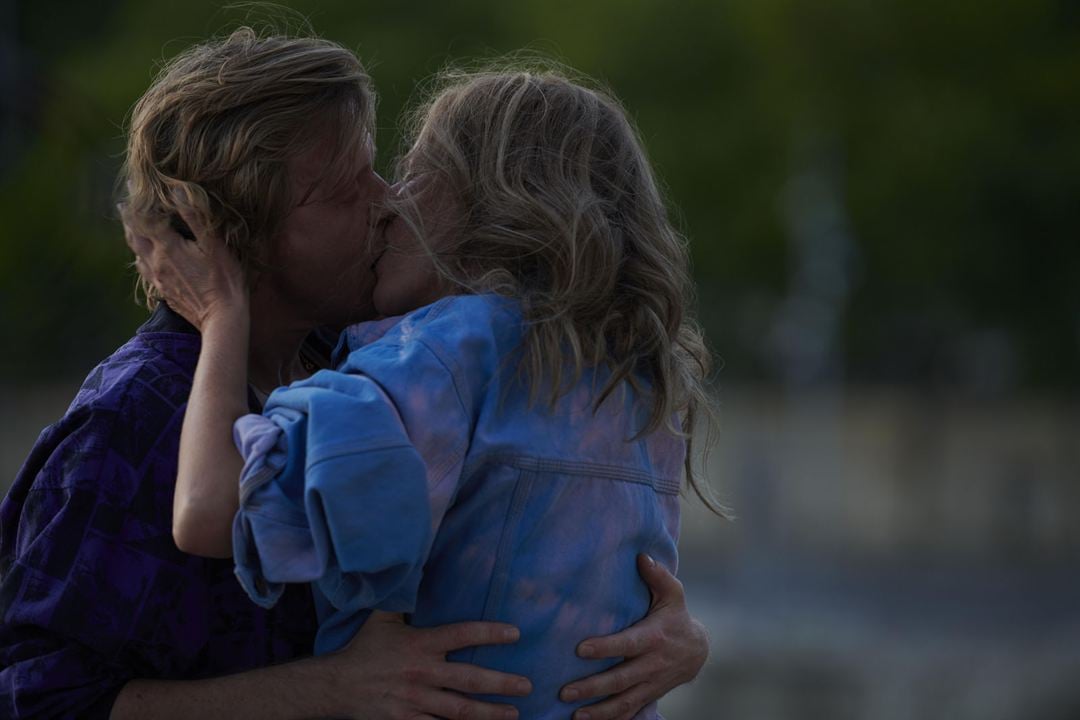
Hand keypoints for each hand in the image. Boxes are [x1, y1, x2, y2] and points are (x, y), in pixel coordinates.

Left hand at [121, 190, 246, 330]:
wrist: (221, 319)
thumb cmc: (224, 280)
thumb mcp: (214, 245)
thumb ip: (194, 216)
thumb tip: (176, 190)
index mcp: (167, 247)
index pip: (144, 218)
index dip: (136, 202)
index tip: (131, 187)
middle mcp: (156, 262)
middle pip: (134, 236)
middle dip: (128, 219)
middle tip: (124, 206)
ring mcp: (158, 279)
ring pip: (137, 254)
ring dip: (132, 238)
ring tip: (131, 228)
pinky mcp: (163, 292)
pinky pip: (144, 270)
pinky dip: (140, 258)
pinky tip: (142, 259)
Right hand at [325, 610, 531, 719]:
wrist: (336, 685)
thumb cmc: (364, 649)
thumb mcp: (382, 619)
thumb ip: (403, 599)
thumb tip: (415, 568)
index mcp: (419, 644)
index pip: (460, 635)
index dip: (489, 634)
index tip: (515, 633)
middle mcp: (421, 672)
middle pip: (468, 679)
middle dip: (500, 683)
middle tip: (526, 685)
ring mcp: (415, 700)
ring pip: (459, 710)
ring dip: (489, 714)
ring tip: (514, 713)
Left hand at [559, 555, 708, 719]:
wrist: (698, 651)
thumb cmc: (676, 617)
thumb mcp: (673, 595)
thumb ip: (658, 576)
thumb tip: (641, 556)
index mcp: (654, 637)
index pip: (628, 644)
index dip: (606, 647)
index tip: (581, 649)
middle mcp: (652, 664)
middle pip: (620, 679)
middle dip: (593, 687)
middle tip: (566, 691)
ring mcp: (650, 684)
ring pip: (624, 701)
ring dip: (599, 711)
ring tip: (574, 715)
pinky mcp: (649, 695)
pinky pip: (630, 712)